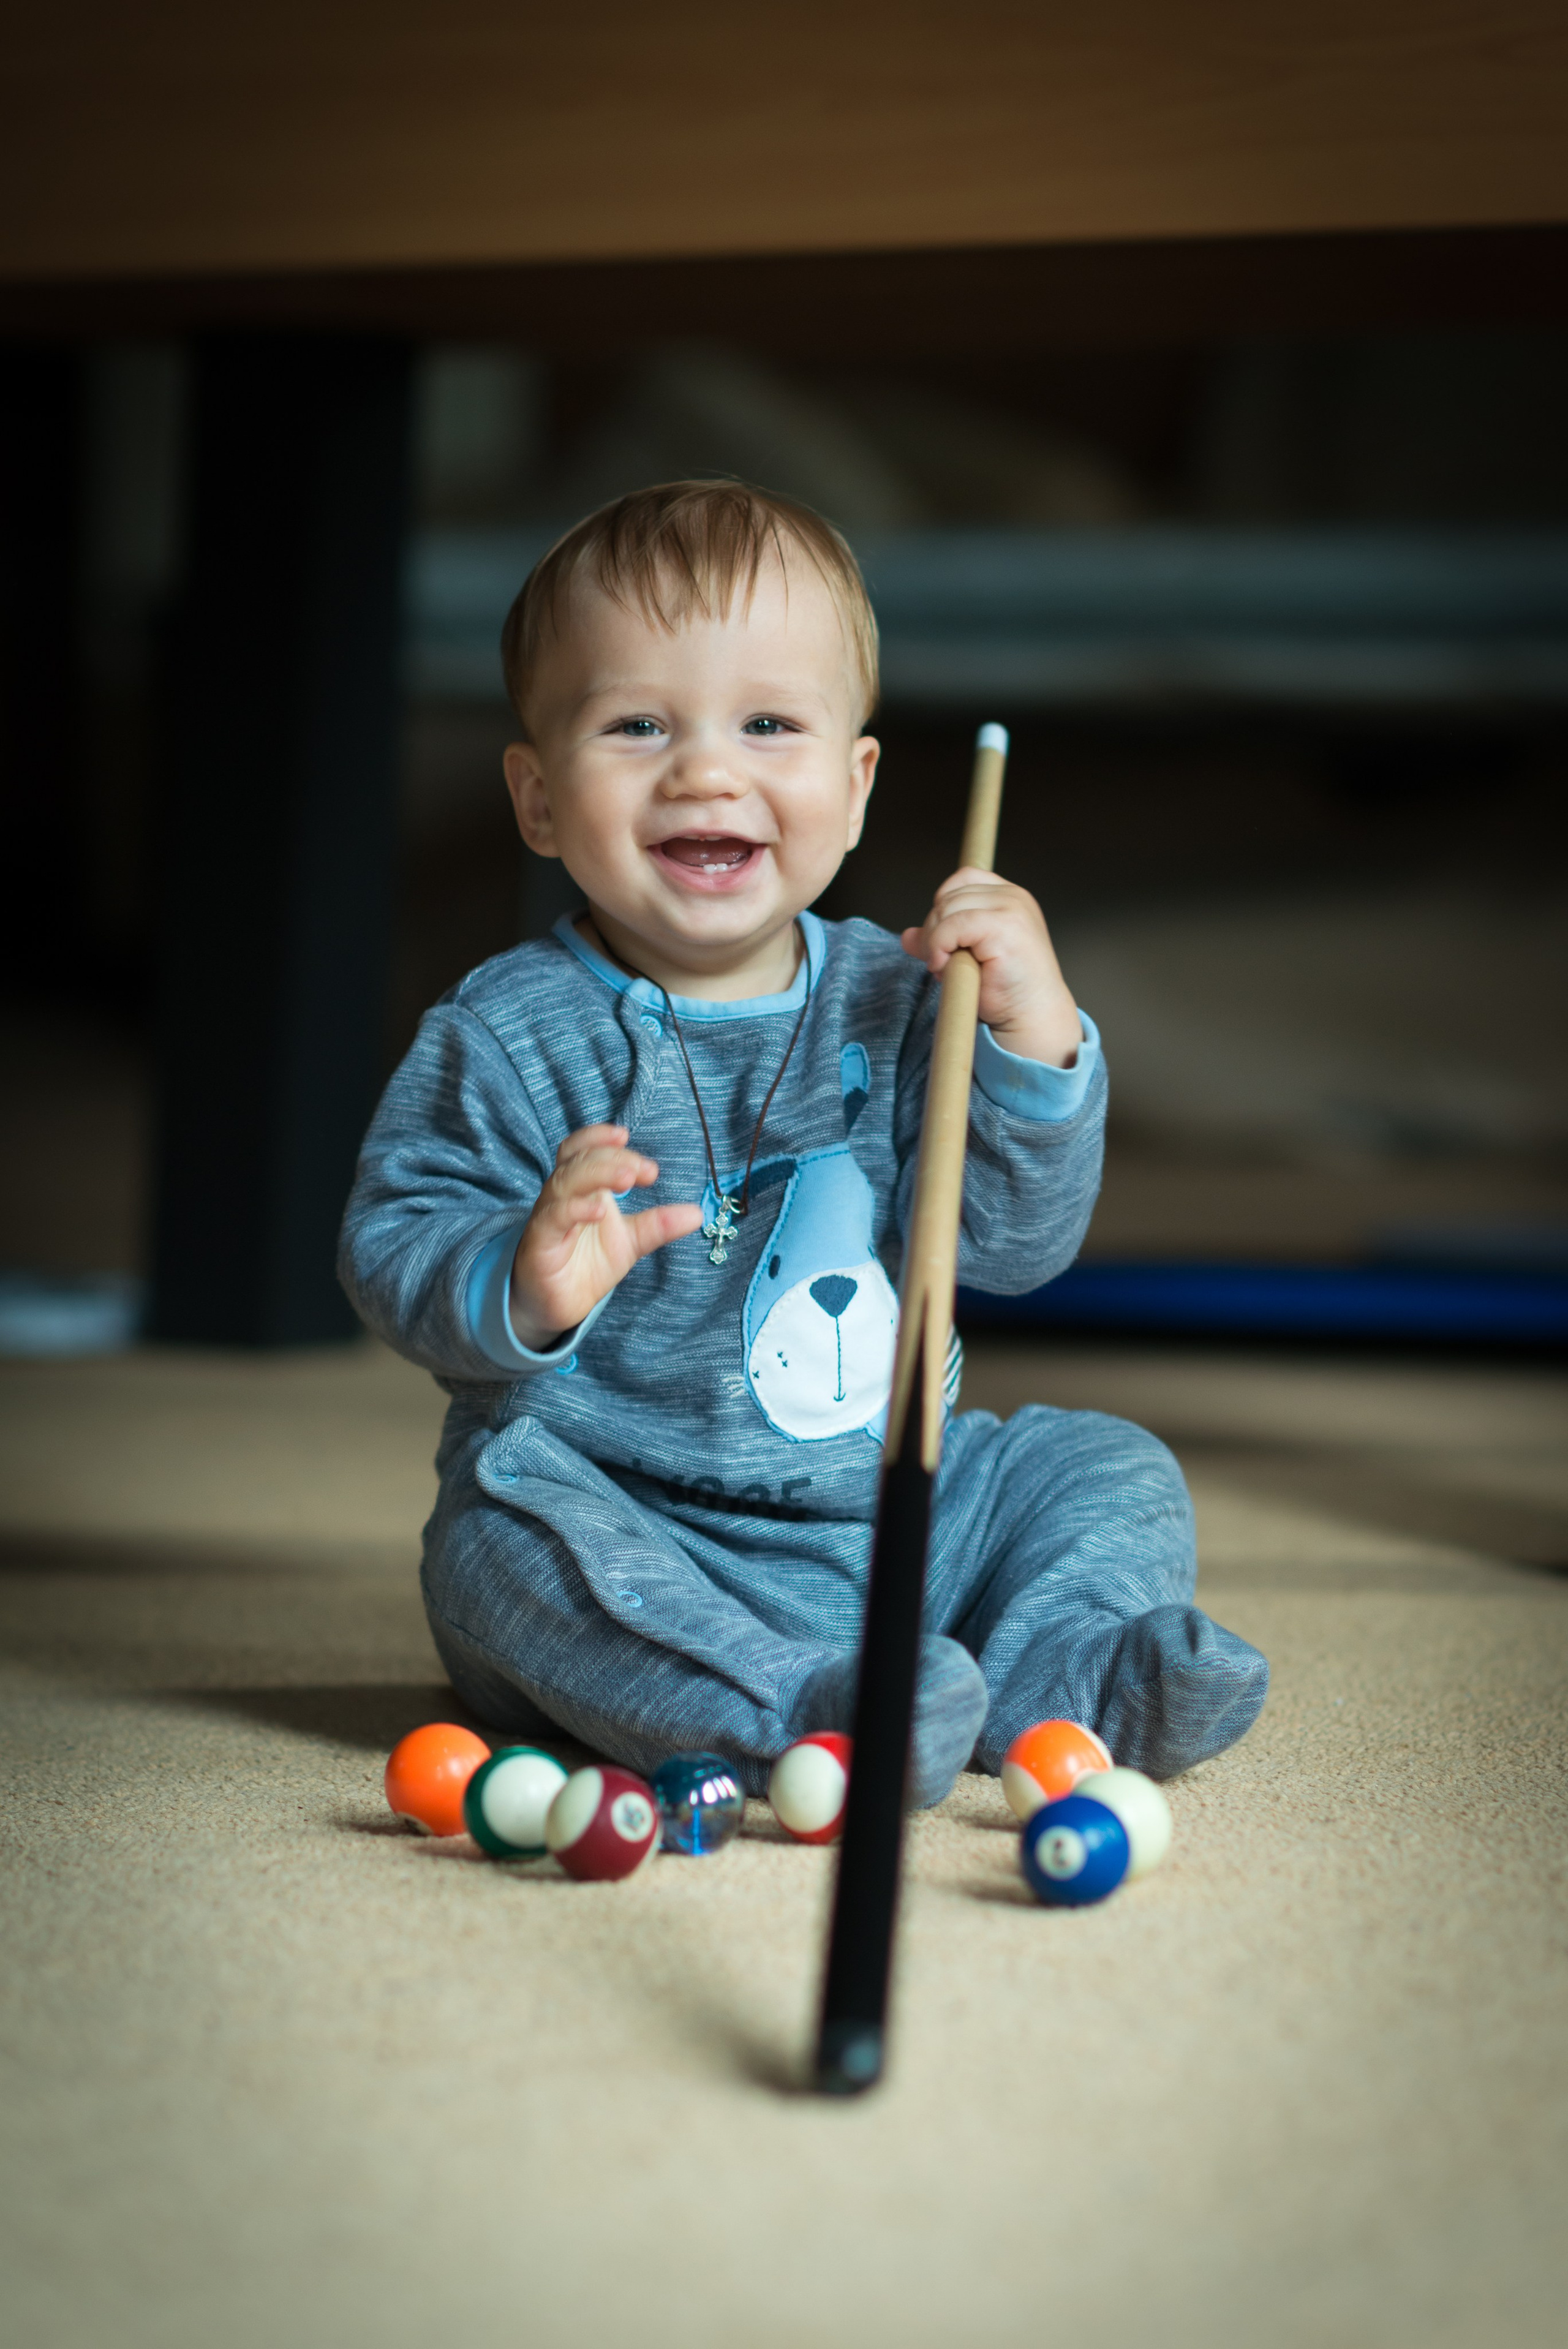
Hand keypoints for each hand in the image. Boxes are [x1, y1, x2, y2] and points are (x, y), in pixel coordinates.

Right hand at [508, 1124, 702, 1349]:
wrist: (558, 1305)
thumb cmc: (588, 1264)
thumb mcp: (630, 1242)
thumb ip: (658, 1225)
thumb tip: (697, 1213)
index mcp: (581, 1187)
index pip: (587, 1150)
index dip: (611, 1145)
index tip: (649, 1167)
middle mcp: (561, 1195)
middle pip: (578, 1160)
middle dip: (613, 1158)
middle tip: (646, 1171)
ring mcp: (548, 1216)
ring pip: (564, 1182)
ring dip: (597, 1173)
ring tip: (627, 1178)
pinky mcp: (539, 1240)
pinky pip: (553, 1216)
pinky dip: (575, 1208)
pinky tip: (599, 1210)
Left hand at [901, 868, 1081, 1067]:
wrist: (1031, 1017)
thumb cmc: (1006, 991)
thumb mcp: (967, 957)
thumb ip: (940, 940)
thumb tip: (907, 936)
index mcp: (1009, 897)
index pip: (963, 878)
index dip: (943, 905)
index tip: (945, 940)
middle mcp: (1013, 897)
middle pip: (949, 896)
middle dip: (934, 930)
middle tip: (942, 963)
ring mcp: (1011, 909)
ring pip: (947, 909)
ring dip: (936, 941)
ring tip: (949, 967)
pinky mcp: (1004, 927)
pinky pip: (952, 926)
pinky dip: (940, 946)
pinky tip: (946, 966)